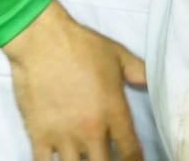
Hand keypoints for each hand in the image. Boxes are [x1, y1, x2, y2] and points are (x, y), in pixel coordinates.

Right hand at [2, 1, 146, 160]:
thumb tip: (150, 83)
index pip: (131, 153)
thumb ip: (137, 72)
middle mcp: (91, 129)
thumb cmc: (80, 44)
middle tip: (105, 158)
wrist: (41, 39)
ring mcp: (64, 135)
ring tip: (81, 159)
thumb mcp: (117, 54)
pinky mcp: (39, 134)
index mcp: (114, 112)